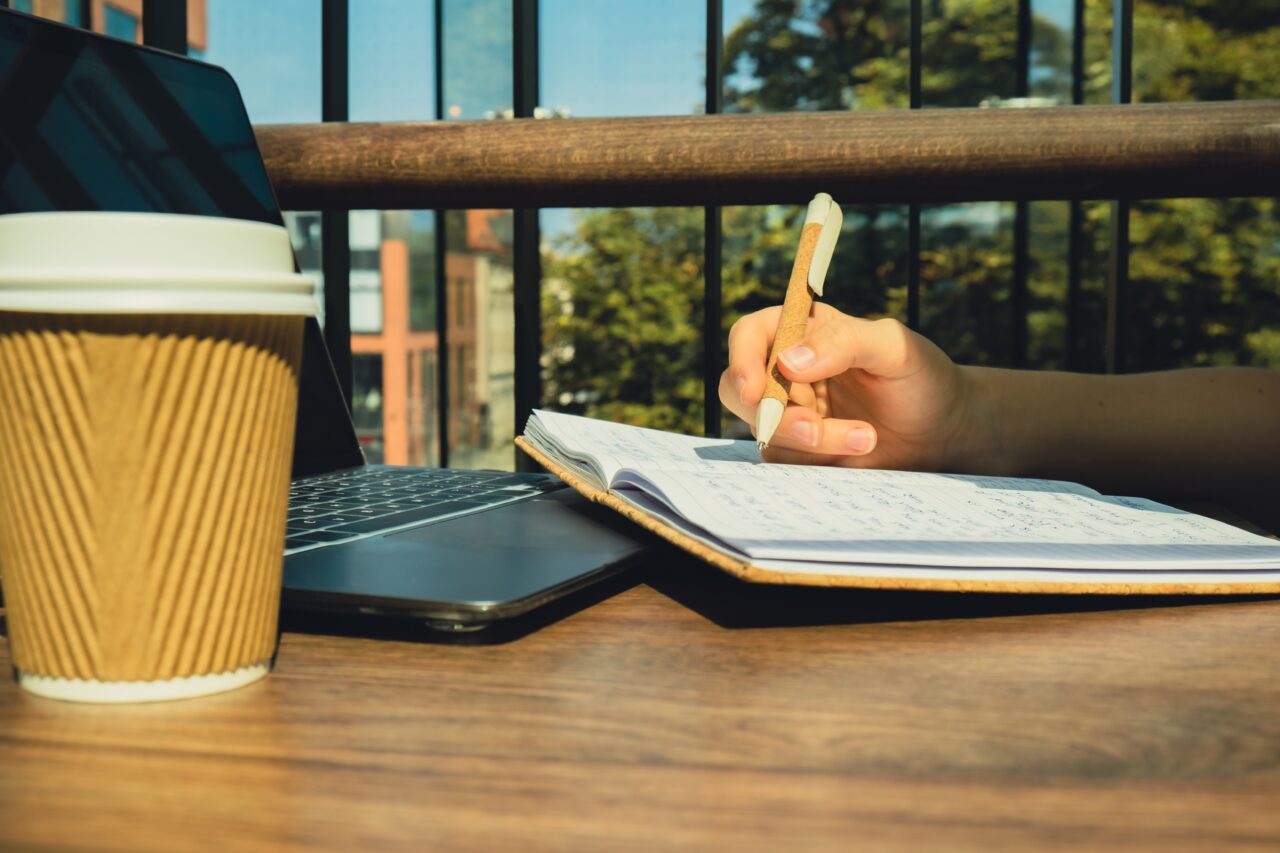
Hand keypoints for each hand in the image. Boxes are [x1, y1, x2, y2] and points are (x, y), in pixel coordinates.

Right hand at [719, 305, 985, 470]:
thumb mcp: (894, 348)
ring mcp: (789, 412)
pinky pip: (784, 460)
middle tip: (816, 429)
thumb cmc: (921, 377)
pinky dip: (818, 460)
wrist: (943, 430)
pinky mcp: (799, 450)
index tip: (757, 391)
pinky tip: (858, 452)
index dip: (742, 360)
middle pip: (740, 390)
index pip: (749, 335)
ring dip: (812, 441)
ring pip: (765, 431)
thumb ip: (844, 341)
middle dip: (774, 415)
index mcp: (802, 330)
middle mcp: (786, 370)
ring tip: (867, 437)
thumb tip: (788, 361)